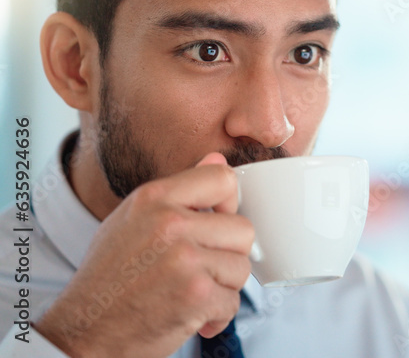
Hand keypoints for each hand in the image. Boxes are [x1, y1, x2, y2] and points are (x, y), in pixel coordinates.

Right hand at [35, 153, 254, 357]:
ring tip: (190, 293)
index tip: (216, 223)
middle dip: (228, 256)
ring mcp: (184, 259)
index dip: (229, 203)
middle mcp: (169, 224)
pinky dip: (216, 316)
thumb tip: (218, 158)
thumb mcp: (133, 219)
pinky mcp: (196, 295)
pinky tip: (189, 315)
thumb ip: (179, 191)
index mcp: (154, 198)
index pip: (223, 178)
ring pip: (241, 268)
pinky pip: (233, 302)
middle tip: (200, 270)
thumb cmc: (110, 276)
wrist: (84, 331)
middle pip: (243, 229)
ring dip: (222, 288)